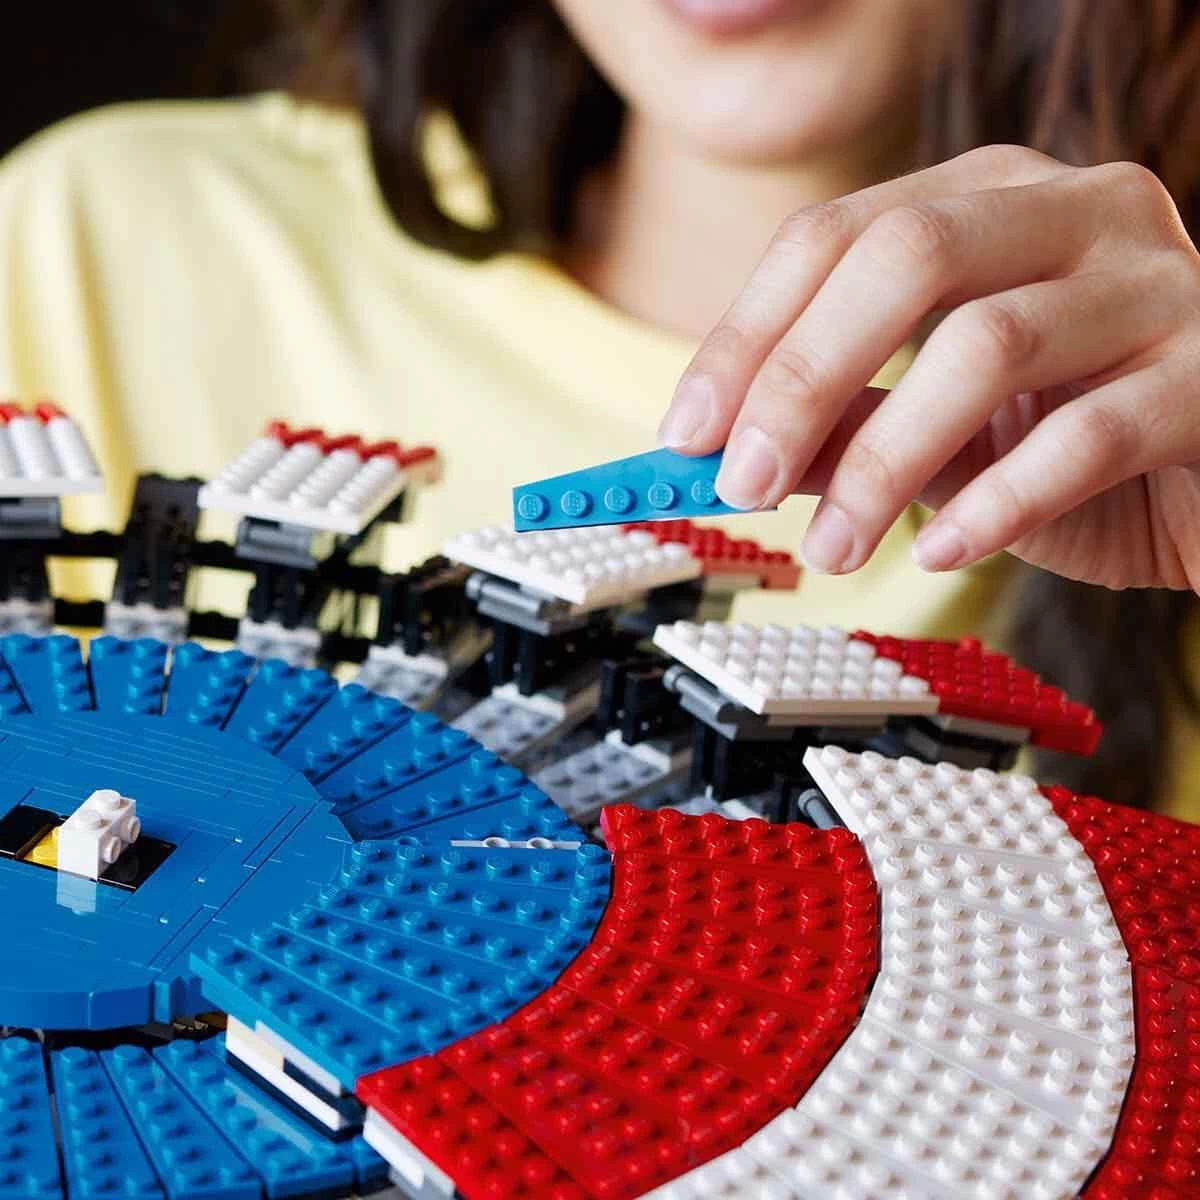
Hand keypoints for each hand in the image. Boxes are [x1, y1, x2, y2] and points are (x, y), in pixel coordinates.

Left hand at [657, 145, 1199, 591]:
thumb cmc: (1076, 444)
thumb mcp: (940, 433)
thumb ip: (844, 428)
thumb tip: (724, 456)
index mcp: (990, 200)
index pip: (835, 237)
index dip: (745, 337)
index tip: (684, 437)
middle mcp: (1076, 211)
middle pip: (907, 255)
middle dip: (801, 378)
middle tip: (742, 485)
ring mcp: (1155, 282)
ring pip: (989, 341)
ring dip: (883, 463)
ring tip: (834, 551)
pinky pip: (1088, 436)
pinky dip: (997, 504)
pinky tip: (945, 551)